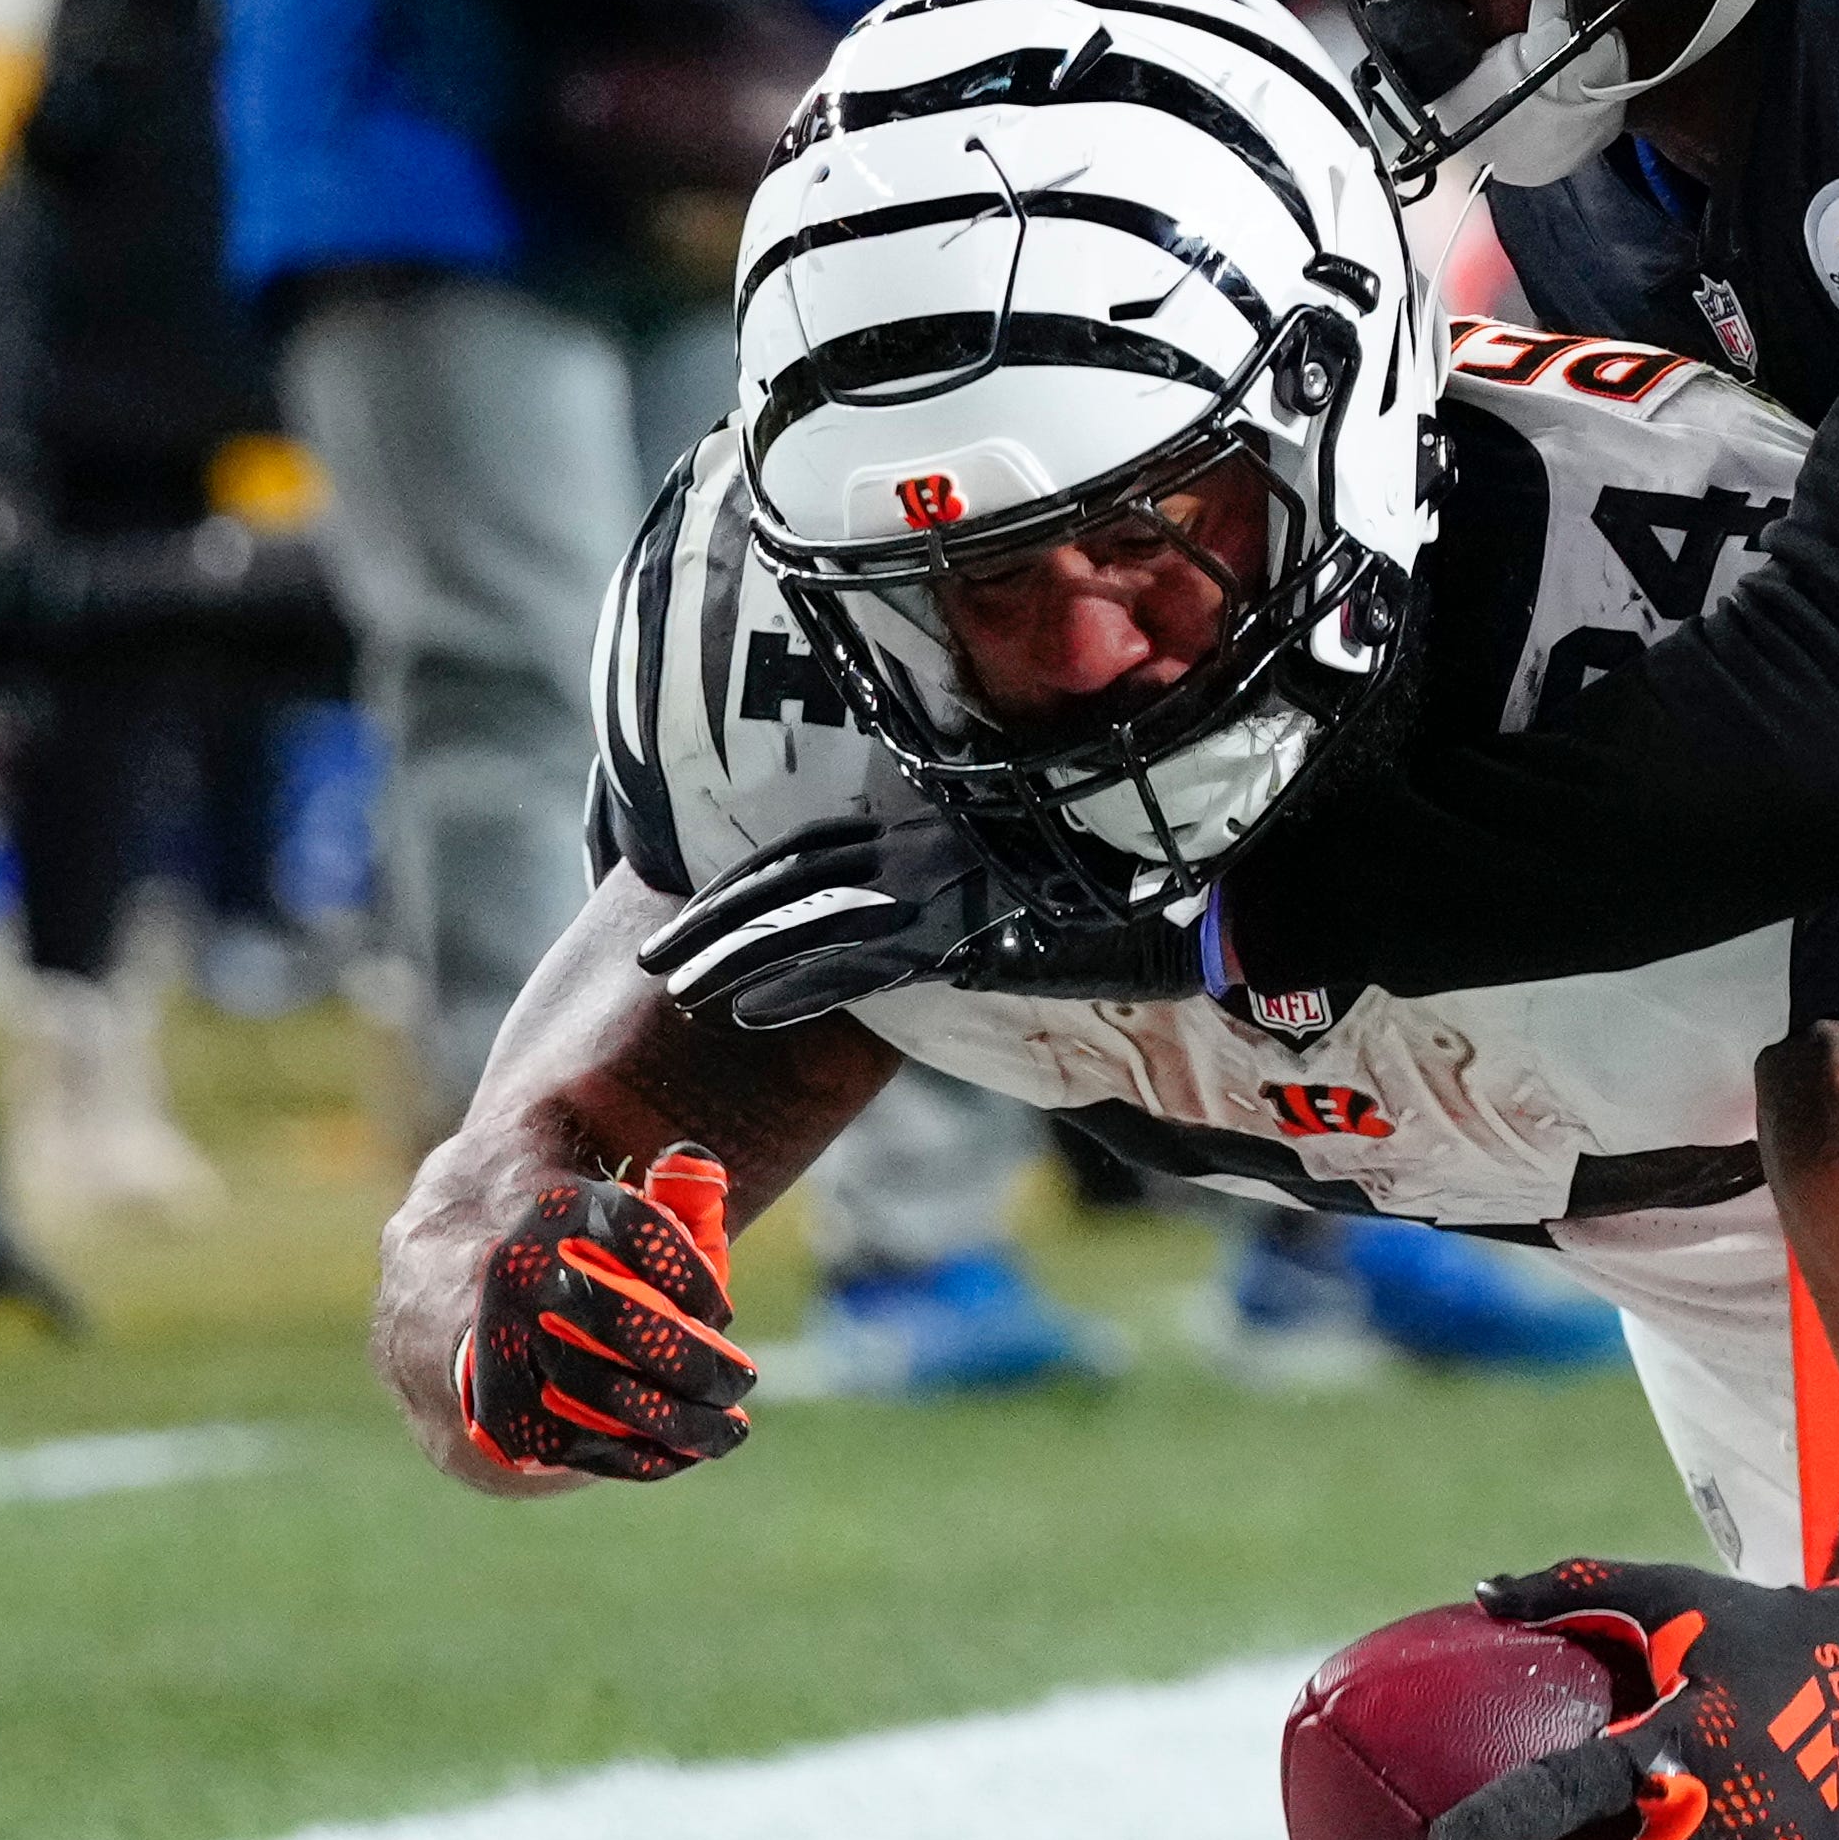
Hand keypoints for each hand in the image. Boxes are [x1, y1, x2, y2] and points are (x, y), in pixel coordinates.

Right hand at [457, 1150, 750, 1478]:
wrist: (443, 1289)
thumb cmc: (569, 1255)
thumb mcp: (616, 1212)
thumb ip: (675, 1194)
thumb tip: (697, 1165)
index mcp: (558, 1208)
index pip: (641, 1233)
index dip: (692, 1280)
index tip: (719, 1312)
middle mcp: (518, 1269)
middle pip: (621, 1322)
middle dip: (692, 1360)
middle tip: (741, 1378)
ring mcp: (495, 1340)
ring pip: (598, 1391)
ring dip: (674, 1419)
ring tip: (727, 1428)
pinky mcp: (489, 1407)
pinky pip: (571, 1440)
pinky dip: (633, 1452)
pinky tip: (680, 1452)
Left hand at [635, 810, 1211, 1030]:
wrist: (1186, 888)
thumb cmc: (1123, 875)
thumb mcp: (1036, 861)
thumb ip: (978, 875)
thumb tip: (953, 901)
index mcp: (930, 830)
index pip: (814, 848)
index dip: (750, 879)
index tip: (696, 905)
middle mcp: (919, 855)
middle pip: (788, 880)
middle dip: (714, 919)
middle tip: (652, 955)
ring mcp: (933, 892)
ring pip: (803, 918)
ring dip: (730, 954)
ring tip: (674, 986)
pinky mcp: (954, 936)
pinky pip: (853, 963)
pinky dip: (791, 984)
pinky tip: (743, 1009)